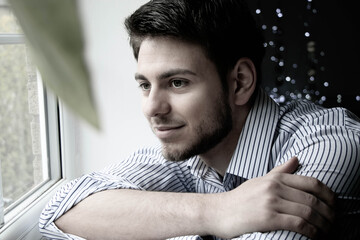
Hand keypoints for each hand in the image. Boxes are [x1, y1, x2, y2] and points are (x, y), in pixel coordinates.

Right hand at [208, 157, 335, 238]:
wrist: (219, 211)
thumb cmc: (240, 198)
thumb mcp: (260, 181)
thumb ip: (280, 171)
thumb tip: (297, 159)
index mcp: (275, 178)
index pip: (311, 183)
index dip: (328, 195)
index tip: (334, 205)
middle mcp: (274, 187)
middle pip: (313, 199)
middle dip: (329, 213)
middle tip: (333, 222)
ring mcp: (270, 202)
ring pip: (308, 212)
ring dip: (323, 225)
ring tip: (327, 231)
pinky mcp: (267, 218)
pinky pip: (298, 224)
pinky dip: (312, 231)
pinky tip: (315, 236)